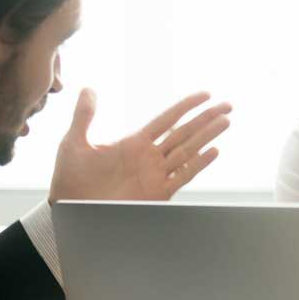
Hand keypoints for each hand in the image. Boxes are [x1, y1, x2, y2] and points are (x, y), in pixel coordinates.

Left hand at [49, 89, 230, 202]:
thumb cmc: (70, 179)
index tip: (204, 94)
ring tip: (226, 121)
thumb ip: (84, 115)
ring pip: (188, 150)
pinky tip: (213, 151)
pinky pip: (182, 176)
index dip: (186, 106)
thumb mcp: (74, 142)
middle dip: (206, 118)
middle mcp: (149, 157)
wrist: (71, 210)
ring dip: (208, 135)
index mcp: (134, 143)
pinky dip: (198, 164)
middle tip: (227, 105)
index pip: (167, 119)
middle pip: (185, 132)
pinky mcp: (157, 193)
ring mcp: (155, 175)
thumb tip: (88, 89)